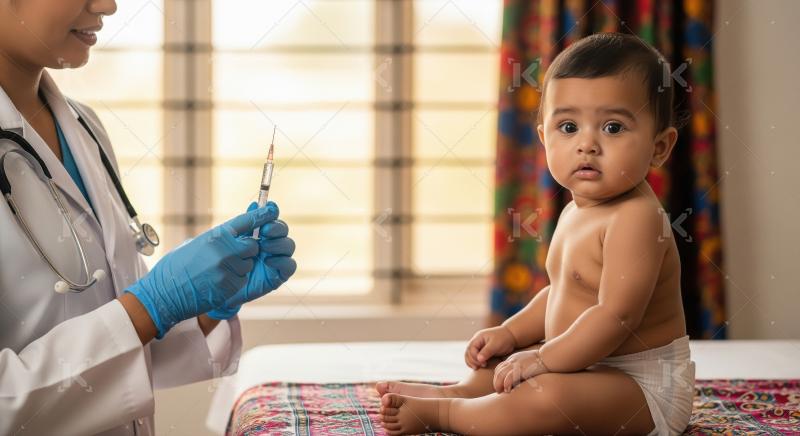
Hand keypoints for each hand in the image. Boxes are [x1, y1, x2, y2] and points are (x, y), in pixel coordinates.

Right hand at [125, 204, 276, 337]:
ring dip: (240, 266)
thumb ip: (219, 237)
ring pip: (249, 264)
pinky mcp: (230, 286)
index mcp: (216, 235)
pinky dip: (234, 280)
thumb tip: (236, 231)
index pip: (247, 221)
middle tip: (232, 254)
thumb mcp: (196, 243)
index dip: (262, 215)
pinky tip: (217, 281)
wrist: (164, 294)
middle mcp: (225, 250)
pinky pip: (242, 279)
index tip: (273, 210)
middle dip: (247, 250)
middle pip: (253, 245)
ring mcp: (229, 269)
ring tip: (218, 270)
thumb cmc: (176, 267)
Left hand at [207, 202, 296, 319]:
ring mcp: (275, 259)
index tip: (270, 208)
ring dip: (279, 243)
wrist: (216, 287)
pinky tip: (268, 260)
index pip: (272, 219)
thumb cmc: (221, 261)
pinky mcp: (277, 275)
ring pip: (289, 245)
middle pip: (283, 230)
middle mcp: (270, 244)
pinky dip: (282, 260)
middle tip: (265, 231)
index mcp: (259, 234)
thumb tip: (254, 204)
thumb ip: (244, 222)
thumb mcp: (229, 238)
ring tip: (264, 247)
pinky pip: (290, 265)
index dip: (273, 213)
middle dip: (277, 228)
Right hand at [464, 325, 517, 369]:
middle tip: (478, 367)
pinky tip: (479, 367)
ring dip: (472, 362)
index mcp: (478, 337)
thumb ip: (487, 351)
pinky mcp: (482, 351)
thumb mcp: (495, 345)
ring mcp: (479, 346)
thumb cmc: (504, 339)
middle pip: (468, 352)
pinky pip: (475, 357)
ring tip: (477, 368)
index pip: (470, 348)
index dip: (474, 357)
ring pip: (470, 355)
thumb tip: (479, 359)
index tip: (483, 363)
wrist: (511, 336)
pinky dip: (475, 362)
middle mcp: (476, 342)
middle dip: (471, 361)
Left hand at [492, 349, 548, 393]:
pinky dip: (506, 384)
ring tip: (500, 392)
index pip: (500, 367)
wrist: (548, 357)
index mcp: (514, 359)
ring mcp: (516, 365)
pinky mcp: (521, 370)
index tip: (499, 385)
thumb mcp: (528, 362)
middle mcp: (513, 361)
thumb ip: (522, 368)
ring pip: (500, 375)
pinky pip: (509, 378)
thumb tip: (519, 379)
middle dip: (496, 382)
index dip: (497, 377)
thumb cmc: (541, 362)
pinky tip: (508, 390)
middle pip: (498, 371)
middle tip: (498, 391)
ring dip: (498, 384)